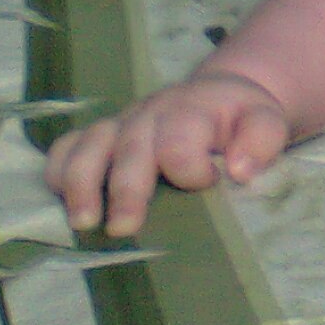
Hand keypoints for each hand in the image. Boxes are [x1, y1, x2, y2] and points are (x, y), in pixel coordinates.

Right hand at [43, 72, 290, 236]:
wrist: (221, 95)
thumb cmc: (241, 119)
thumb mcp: (266, 122)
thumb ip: (261, 140)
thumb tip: (240, 170)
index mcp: (193, 109)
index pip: (180, 137)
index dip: (189, 166)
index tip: (208, 183)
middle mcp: (152, 113)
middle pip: (131, 146)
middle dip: (126, 188)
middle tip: (124, 229)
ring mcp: (123, 122)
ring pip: (91, 145)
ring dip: (81, 183)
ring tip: (84, 223)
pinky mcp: (104, 134)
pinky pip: (68, 145)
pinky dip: (58, 170)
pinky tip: (60, 201)